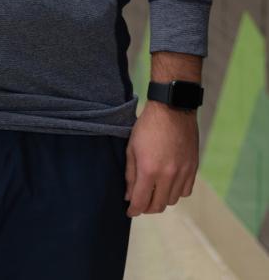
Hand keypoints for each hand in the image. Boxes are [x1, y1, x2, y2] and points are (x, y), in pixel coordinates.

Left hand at [125, 100, 198, 215]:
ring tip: (153, 192)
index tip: (129, 212)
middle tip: (140, 203)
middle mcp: (168, 175)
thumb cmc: (147, 126)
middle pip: (158, 205)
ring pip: (173, 200)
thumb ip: (130, 174)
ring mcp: (183, 173)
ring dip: (161, 200)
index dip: (134, 210)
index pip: (141, 201)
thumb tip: (129, 195)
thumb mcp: (131, 148)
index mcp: (149, 170)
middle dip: (147, 208)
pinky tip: (168, 184)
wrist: (172, 110)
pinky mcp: (193, 169)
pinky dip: (176, 192)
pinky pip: (185, 191)